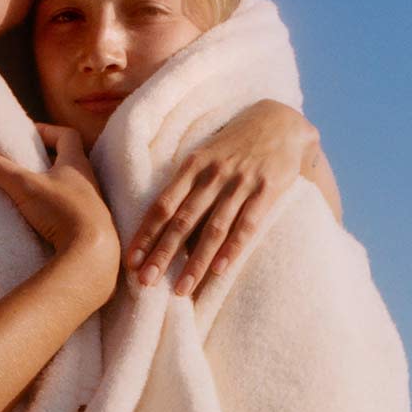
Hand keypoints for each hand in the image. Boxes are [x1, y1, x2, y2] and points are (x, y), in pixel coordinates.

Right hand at [0, 126, 119, 291]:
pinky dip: (58, 211)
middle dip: (48, 159)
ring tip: (30, 193)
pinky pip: (73, 212)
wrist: (92, 253)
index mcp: (77, 163)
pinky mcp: (90, 228)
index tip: (30, 134)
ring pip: (72, 188)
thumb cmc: (62, 212)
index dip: (49, 131)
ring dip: (53, 187)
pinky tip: (43, 220)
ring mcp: (92, 206)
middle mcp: (89, 181)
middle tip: (25, 163)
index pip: (67, 136)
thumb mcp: (25, 187)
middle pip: (70, 161)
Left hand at [129, 99, 318, 296]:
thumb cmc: (235, 145)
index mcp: (193, 166)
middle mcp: (213, 175)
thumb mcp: (205, 155)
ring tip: (181, 289)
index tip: (131, 262)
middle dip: (162, 254)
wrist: (280, 121)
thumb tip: (161, 224)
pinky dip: (232, 249)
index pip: (162, 205)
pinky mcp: (266, 190)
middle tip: (146, 282)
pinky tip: (218, 271)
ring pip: (213, 229)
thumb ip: (186, 185)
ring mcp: (240, 183)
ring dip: (195, 262)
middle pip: (182, 221)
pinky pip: (246, 225)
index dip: (145, 235)